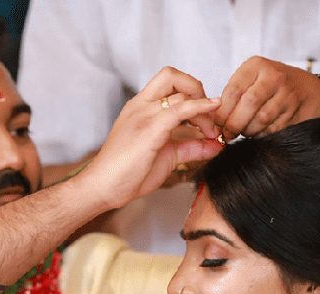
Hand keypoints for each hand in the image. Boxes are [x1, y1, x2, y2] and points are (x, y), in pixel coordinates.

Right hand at [80, 67, 223, 209]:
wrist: (103, 188)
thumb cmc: (127, 175)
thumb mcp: (167, 158)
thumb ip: (191, 148)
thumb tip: (216, 145)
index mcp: (140, 108)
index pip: (169, 83)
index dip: (192, 94)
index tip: (204, 118)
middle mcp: (141, 106)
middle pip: (174, 78)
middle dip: (199, 91)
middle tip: (209, 119)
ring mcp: (143, 115)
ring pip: (180, 92)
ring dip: (204, 109)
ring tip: (212, 131)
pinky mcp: (149, 129)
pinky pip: (179, 109)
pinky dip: (200, 107)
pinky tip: (214, 109)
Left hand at [214, 56, 319, 140]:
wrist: (309, 89)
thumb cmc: (273, 87)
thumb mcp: (253, 80)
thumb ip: (235, 95)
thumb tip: (214, 119)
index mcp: (256, 66)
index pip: (233, 90)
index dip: (222, 112)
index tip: (217, 125)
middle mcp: (273, 75)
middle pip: (249, 103)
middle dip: (234, 124)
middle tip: (227, 135)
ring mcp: (287, 91)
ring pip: (262, 118)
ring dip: (249, 130)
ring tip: (245, 131)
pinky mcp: (296, 108)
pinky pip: (274, 127)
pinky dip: (263, 134)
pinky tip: (260, 131)